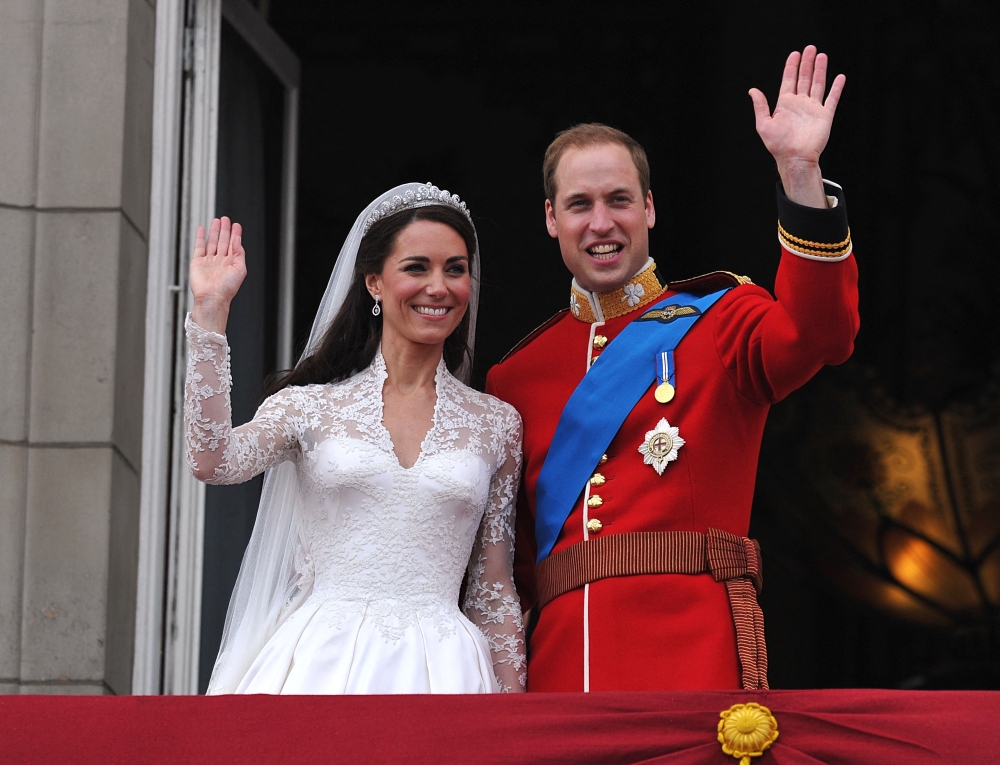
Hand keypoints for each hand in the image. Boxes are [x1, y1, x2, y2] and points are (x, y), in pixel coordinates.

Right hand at [189, 216, 245, 332]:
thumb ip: (239, 254)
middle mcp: (220, 261)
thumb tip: (238, 241)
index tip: (236, 225)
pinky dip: (200, 237)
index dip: (235, 234)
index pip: (234, 245)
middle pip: (223, 241)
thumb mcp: (240, 270)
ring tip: (216, 221)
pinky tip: (202, 229)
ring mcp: (209, 261)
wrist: (212, 297)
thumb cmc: (227, 289)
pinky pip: (199, 246)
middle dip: (224, 230)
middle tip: (226, 219)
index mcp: (231, 263)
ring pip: (212, 242)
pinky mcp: (198, 262)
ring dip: (214, 231)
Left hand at [749, 46, 845, 206]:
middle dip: (807, 63)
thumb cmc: (778, 144)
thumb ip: (760, 106)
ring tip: (822, 56)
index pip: (789, 80)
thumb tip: (752, 90)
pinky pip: (832, 99)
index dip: (792, 66)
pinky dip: (836, 88)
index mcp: (785, 104)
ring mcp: (813, 108)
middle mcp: (800, 104)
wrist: (794, 158)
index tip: (795, 54)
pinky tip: (839, 77)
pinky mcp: (824, 115)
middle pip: (804, 78)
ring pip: (818, 84)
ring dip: (820, 70)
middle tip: (810, 48)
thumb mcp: (764, 124)